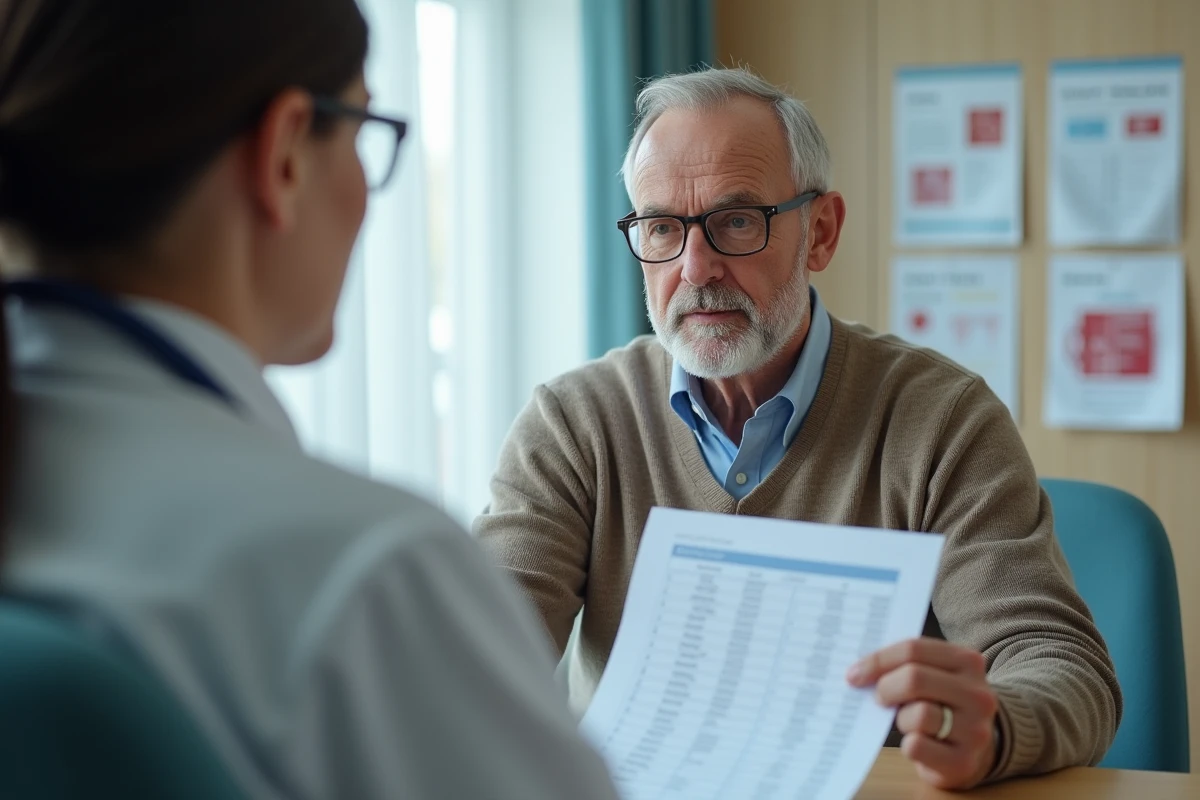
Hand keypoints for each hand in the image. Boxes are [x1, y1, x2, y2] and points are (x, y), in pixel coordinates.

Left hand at [847, 638, 998, 789]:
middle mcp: (978, 694)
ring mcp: (975, 730)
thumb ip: (907, 666)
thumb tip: (860, 669)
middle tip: (878, 697)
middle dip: (885, 688)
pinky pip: (917, 746)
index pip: (913, 649)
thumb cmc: (942, 706)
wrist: (975, 752)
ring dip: (901, 718)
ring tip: (907, 721)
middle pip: (914, 678)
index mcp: (968, 662)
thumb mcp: (935, 677)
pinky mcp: (964, 761)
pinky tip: (916, 743)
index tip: (855, 673)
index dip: (878, 660)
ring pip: (918, 714)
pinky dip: (907, 744)